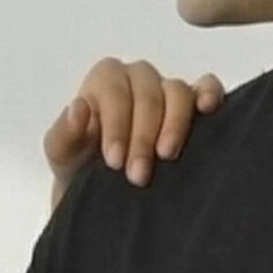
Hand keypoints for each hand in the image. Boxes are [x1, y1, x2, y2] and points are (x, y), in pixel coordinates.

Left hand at [44, 59, 224, 207]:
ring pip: (178, 91)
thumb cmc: (81, 169)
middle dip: (142, 136)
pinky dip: (210, 93)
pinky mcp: (194, 104)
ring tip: (167, 156)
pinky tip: (209, 109)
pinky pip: (207, 87)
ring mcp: (167, 90)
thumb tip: (79, 107)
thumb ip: (63, 133)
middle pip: (147, 94)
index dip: (116, 125)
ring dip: (174, 124)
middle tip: (137, 176)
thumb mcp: (62, 156)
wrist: (105, 194)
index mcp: (105, 80)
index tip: (114, 161)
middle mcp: (138, 78)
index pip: (114, 91)